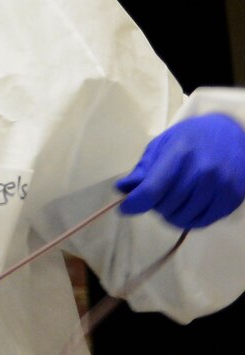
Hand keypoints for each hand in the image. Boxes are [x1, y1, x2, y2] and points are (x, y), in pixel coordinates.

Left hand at [116, 114, 244, 229]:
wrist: (231, 133)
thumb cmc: (191, 138)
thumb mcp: (162, 144)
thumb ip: (143, 168)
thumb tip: (122, 189)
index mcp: (180, 153)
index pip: (152, 190)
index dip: (134, 204)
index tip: (126, 208)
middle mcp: (203, 171)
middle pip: (166, 206)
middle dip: (153, 205)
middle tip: (156, 196)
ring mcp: (221, 186)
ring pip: (183, 217)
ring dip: (171, 214)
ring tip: (172, 200)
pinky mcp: (232, 198)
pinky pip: (203, 221)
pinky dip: (189, 219)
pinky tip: (187, 207)